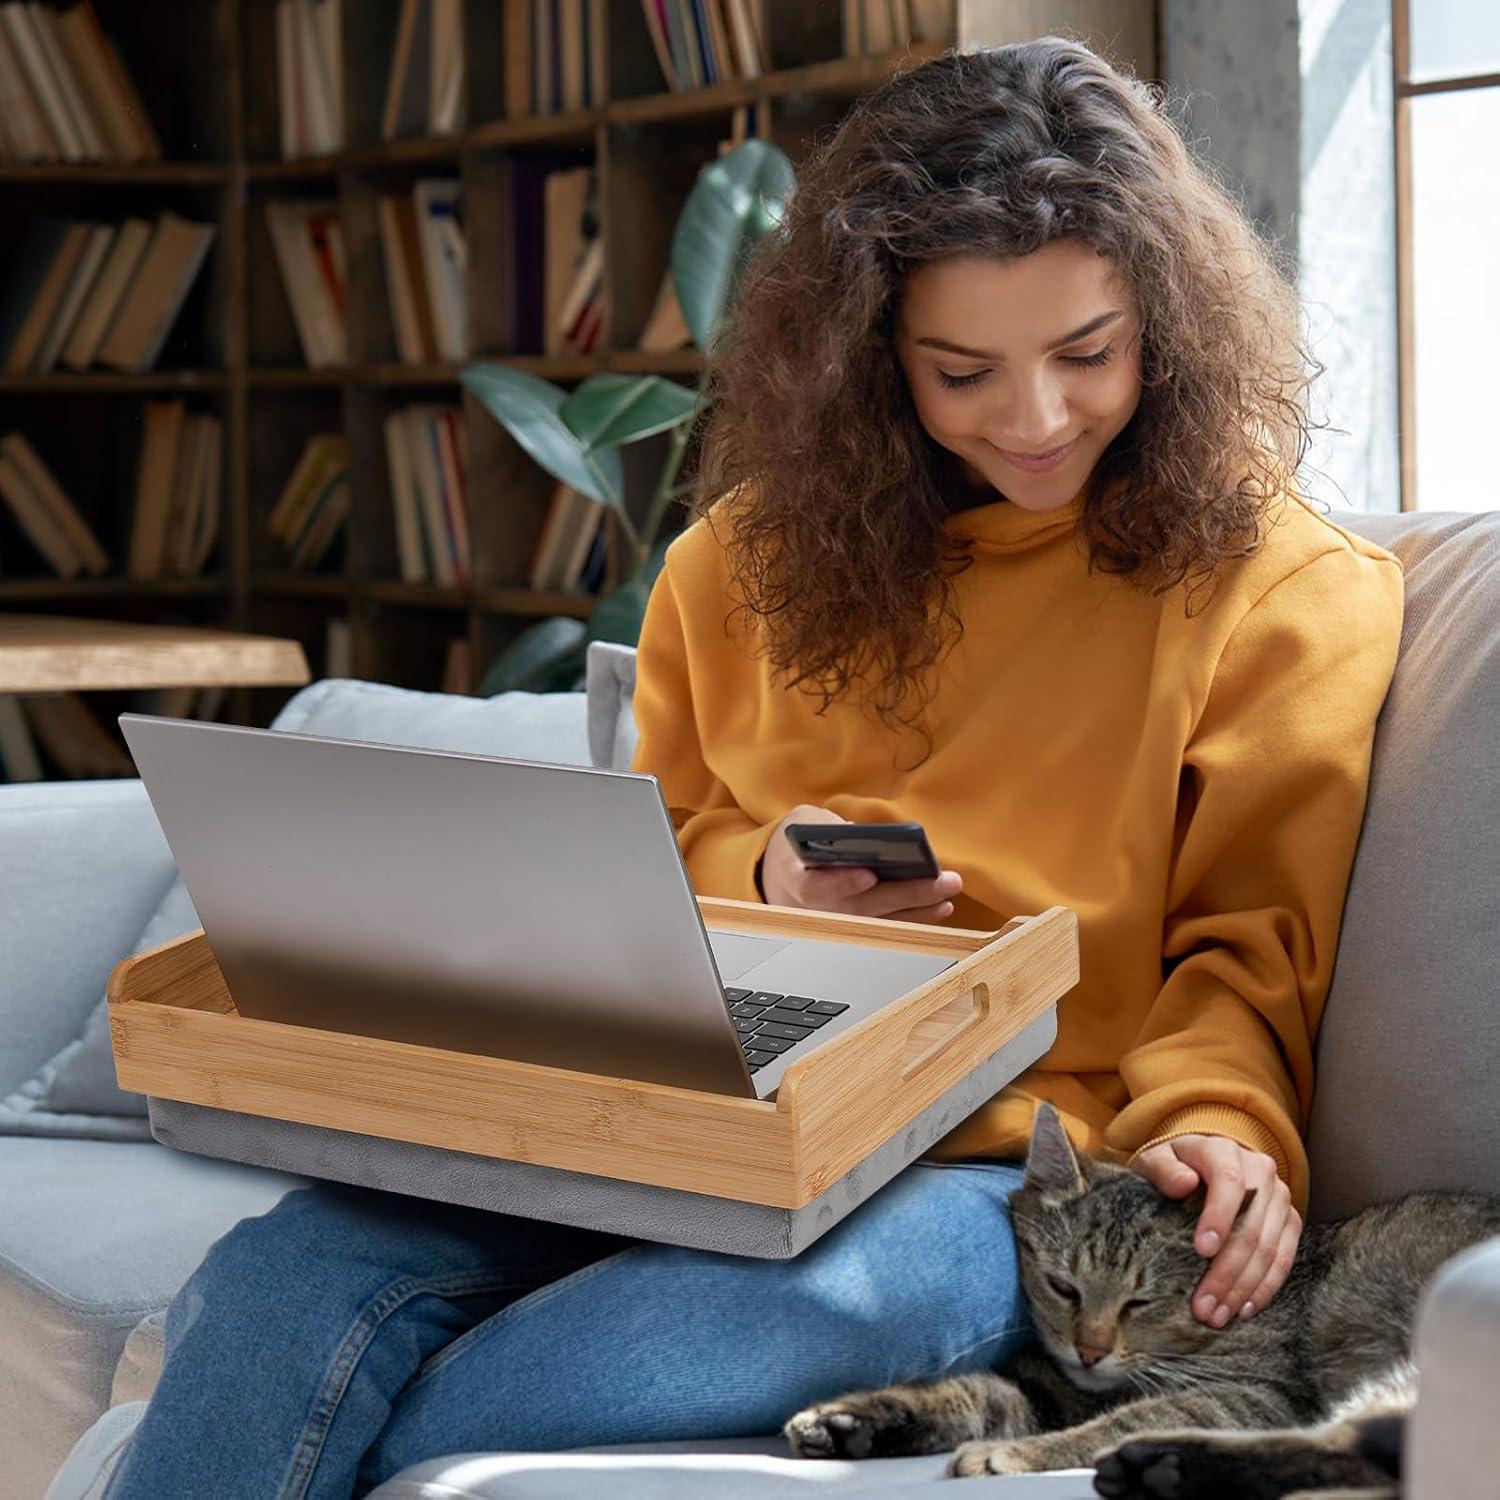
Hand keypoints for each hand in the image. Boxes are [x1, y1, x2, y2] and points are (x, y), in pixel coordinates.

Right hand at [757, 803, 962, 923]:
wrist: (783, 874)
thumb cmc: (799, 844)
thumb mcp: (804, 821)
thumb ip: (826, 826)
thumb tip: (863, 836)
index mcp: (794, 878)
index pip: (814, 887)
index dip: (842, 883)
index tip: (868, 875)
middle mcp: (815, 910)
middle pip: (863, 908)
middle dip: (906, 894)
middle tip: (943, 881)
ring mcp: (837, 924)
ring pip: (880, 924)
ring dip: (919, 910)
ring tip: (948, 892)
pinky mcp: (855, 930)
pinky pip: (887, 929)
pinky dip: (915, 920)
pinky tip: (940, 906)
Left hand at [1130, 1134, 1301, 1325]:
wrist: (1198, 1160)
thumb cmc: (1172, 1165)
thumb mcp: (1156, 1160)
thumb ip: (1164, 1170)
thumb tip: (1183, 1183)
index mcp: (1223, 1151)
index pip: (1229, 1183)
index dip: (1219, 1217)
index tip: (1201, 1251)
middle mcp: (1260, 1170)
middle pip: (1251, 1226)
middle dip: (1227, 1271)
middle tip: (1203, 1306)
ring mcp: (1279, 1195)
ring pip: (1270, 1248)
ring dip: (1244, 1287)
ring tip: (1219, 1315)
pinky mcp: (1289, 1219)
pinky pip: (1284, 1257)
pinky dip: (1265, 1286)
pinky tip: (1244, 1307)